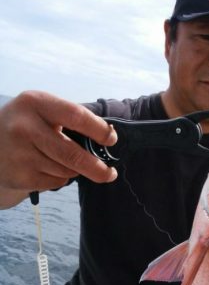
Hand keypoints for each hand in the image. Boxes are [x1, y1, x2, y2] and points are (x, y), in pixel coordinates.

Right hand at [0, 90, 117, 204]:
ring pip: (67, 170)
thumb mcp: (40, 110)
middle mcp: (24, 127)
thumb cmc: (26, 126)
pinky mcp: (19, 176)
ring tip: (59, 160)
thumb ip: (69, 118)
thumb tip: (108, 136)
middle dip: (98, 168)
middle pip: (73, 154)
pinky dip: (60, 178)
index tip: (112, 139)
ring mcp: (19, 154)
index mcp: (34, 103)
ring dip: (74, 170)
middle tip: (110, 173)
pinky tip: (44, 168)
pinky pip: (56, 181)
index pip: (76, 116)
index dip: (99, 130)